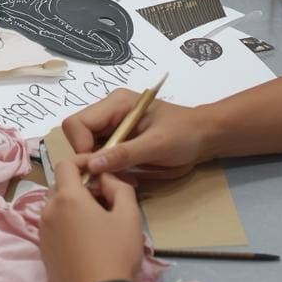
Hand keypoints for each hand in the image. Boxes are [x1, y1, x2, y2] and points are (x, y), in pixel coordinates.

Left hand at [40, 161, 144, 281]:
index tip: (98, 169)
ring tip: (95, 221)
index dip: (82, 162)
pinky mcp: (42, 251)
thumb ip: (119, 187)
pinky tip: (84, 240)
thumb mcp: (129, 216)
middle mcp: (48, 210)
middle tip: (102, 198)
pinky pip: (52, 226)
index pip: (65, 164)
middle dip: (79, 185)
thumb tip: (105, 179)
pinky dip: (65, 224)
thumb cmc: (116, 253)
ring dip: (71, 205)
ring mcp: (42, 232)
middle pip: (59, 185)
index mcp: (67, 197)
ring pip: (55, 207)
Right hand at [62, 89, 206, 180]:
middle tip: (109, 178)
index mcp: (115, 103)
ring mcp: (112, 126)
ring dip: (98, 166)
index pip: (77, 122)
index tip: (96, 169)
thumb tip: (91, 165)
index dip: (80, 146)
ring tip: (121, 178)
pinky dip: (107, 169)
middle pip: (78, 135)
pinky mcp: (117, 140)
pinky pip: (100, 155)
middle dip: (89, 158)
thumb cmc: (185, 134)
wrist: (204, 137)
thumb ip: (124, 154)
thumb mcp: (157, 145)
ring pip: (87, 147)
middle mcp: (108, 112)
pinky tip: (124, 176)